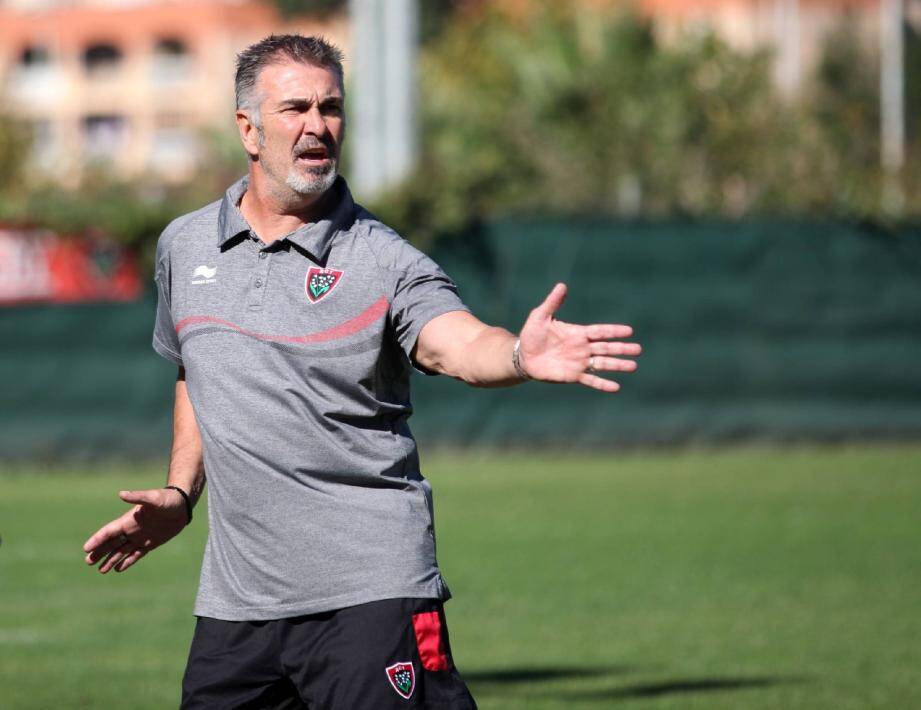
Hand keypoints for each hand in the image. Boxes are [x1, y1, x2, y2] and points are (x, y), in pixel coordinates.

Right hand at [82, 488, 188, 573]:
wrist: (182, 504)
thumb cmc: (168, 499)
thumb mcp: (152, 498)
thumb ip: (137, 497)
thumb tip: (121, 494)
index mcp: (129, 520)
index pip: (109, 531)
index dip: (97, 539)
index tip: (86, 549)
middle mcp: (132, 529)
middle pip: (111, 543)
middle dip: (100, 552)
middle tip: (88, 562)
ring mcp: (140, 537)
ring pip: (121, 551)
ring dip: (111, 560)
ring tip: (100, 570)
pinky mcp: (150, 543)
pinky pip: (136, 555)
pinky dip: (127, 561)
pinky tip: (118, 569)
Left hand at [518, 283, 640, 391]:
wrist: (523, 356)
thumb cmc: (532, 334)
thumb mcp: (540, 316)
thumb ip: (552, 302)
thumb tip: (562, 285)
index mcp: (578, 333)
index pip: (600, 331)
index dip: (614, 331)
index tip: (629, 331)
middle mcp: (582, 348)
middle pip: (606, 348)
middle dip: (622, 349)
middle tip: (638, 349)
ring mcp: (579, 363)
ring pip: (603, 364)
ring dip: (618, 365)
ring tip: (633, 366)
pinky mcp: (573, 376)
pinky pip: (591, 381)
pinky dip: (603, 384)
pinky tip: (616, 387)